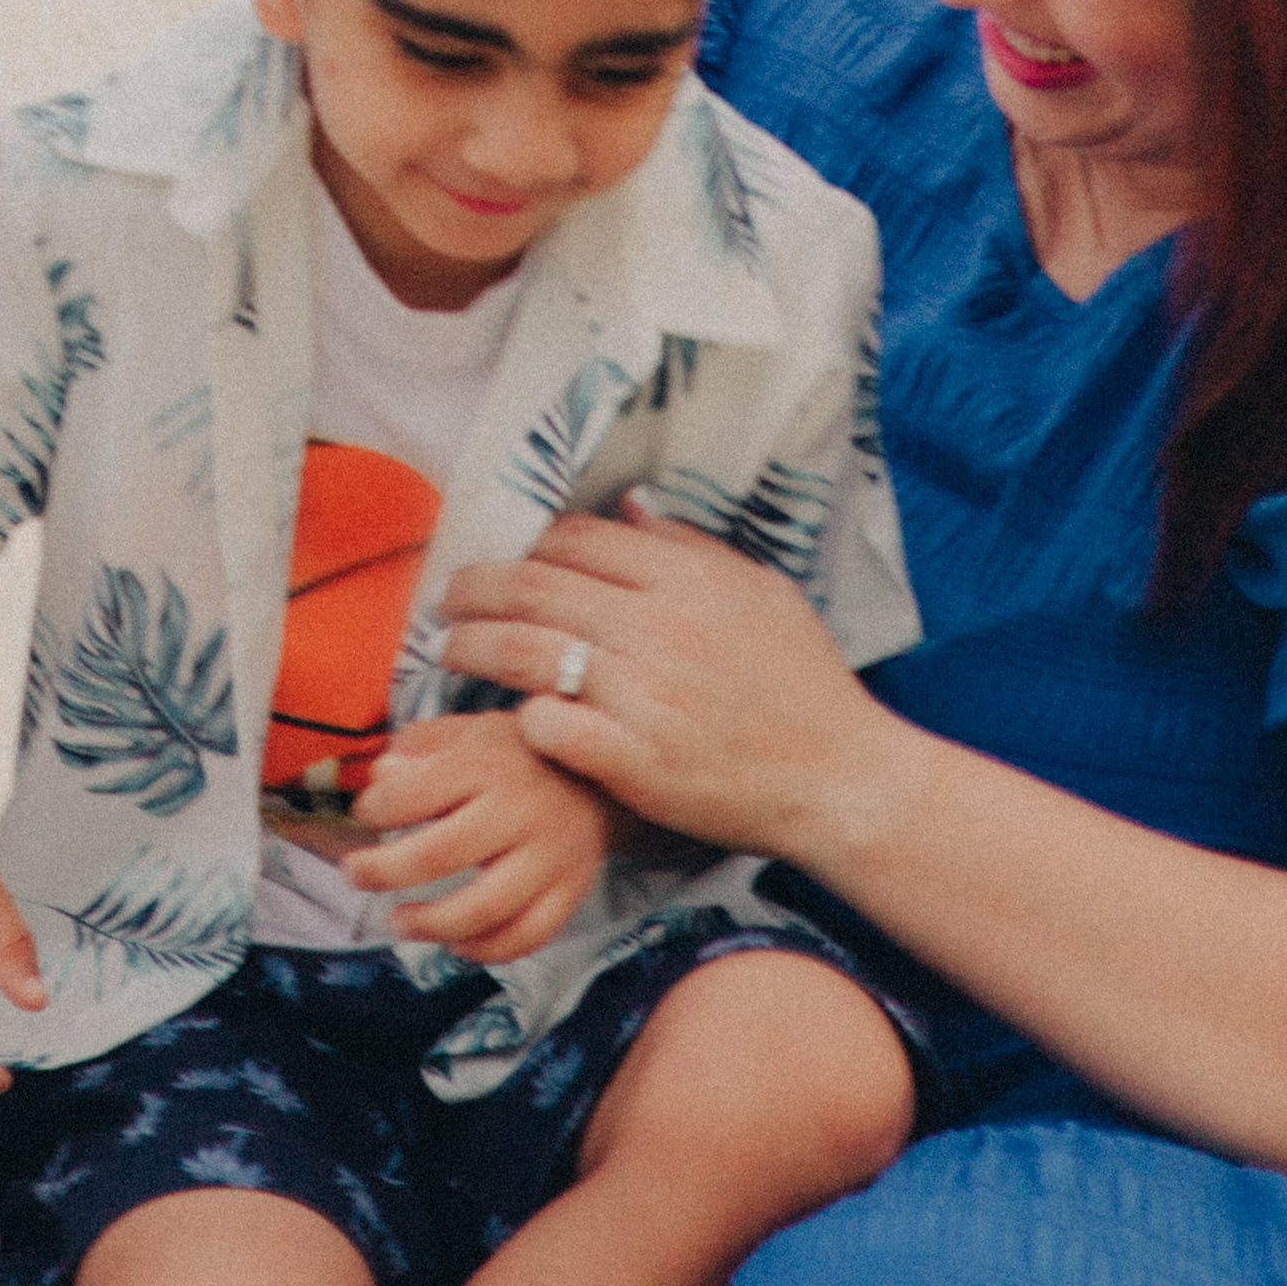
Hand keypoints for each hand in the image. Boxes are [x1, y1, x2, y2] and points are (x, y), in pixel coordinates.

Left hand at [341, 706, 615, 956]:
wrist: (603, 776)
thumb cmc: (517, 755)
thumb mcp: (469, 732)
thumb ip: (421, 747)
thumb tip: (381, 776)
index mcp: (488, 763)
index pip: (415, 793)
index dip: (376, 809)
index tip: (363, 815)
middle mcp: (520, 811)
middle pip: (439, 854)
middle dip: (384, 872)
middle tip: (355, 875)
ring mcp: (549, 857)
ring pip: (484, 908)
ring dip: (431, 924)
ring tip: (399, 922)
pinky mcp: (571, 892)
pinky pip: (526, 936)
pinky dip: (486, 950)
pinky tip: (456, 943)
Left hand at [437, 503, 894, 859]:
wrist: (839, 779)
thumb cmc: (805, 684)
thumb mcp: (762, 593)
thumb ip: (691, 546)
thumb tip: (626, 506)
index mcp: (686, 580)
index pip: (575, 539)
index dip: (527, 543)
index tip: (504, 557)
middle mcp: (657, 628)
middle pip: (533, 587)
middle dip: (474, 587)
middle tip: (447, 598)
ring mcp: (641, 695)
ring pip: (524, 652)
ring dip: (472, 647)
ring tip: (449, 650)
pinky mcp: (632, 759)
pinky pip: (547, 724)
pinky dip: (521, 717)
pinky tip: (511, 717)